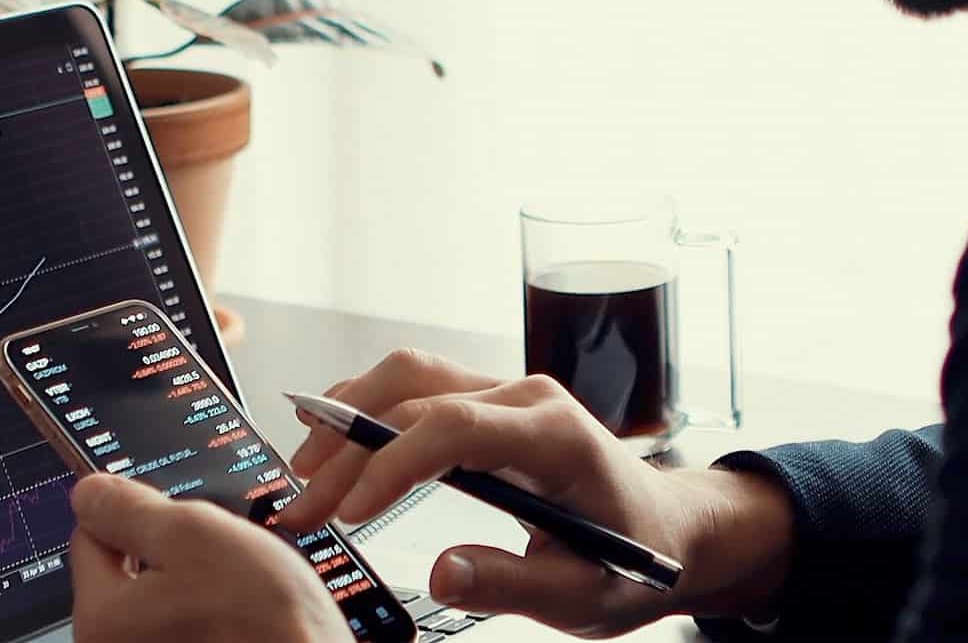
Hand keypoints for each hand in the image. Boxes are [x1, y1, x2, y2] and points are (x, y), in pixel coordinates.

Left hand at [68, 473, 350, 642]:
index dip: (137, 513)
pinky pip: (184, 624)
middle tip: (216, 553)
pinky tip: (240, 612)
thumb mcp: (194, 535)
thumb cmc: (263, 620)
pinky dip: (209, 612)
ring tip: (237, 586)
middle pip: (124, 570)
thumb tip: (89, 493)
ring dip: (193, 581)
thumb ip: (132, 509)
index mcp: (103, 618)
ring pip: (160, 596)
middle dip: (168, 551)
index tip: (175, 514)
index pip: (90, 535)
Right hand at [278, 349, 796, 636]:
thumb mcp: (581, 592)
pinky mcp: (487, 403)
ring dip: (348, 418)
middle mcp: (525, 398)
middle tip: (300, 507)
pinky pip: (416, 386)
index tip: (349, 512)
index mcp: (554, 436)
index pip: (454, 425)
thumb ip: (512, 582)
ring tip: (303, 476)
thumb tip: (441, 572)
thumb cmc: (632, 558)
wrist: (667, 528)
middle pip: (415, 392)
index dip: (392, 463)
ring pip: (408, 375)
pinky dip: (366, 409)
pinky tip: (332, 443)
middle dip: (348, 448)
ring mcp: (505, 393)